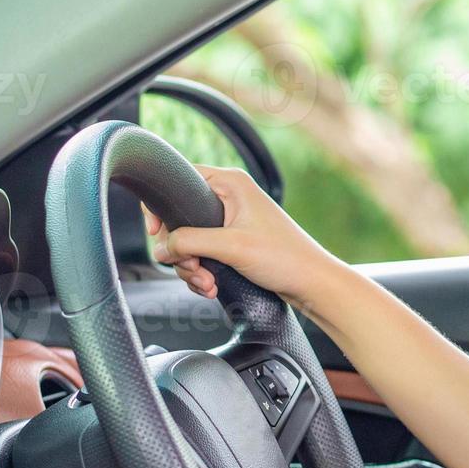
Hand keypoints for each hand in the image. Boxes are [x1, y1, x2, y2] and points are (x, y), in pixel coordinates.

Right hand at [142, 165, 340, 306]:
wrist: (311, 283)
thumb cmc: (284, 258)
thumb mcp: (231, 247)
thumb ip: (189, 242)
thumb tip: (161, 247)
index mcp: (231, 183)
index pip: (178, 180)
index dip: (160, 207)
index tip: (158, 233)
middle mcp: (229, 196)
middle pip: (179, 219)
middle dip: (181, 251)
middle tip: (194, 268)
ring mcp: (230, 220)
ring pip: (188, 242)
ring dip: (191, 267)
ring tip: (208, 283)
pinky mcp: (232, 241)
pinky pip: (202, 254)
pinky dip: (201, 273)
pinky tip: (212, 287)